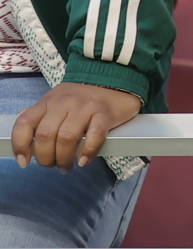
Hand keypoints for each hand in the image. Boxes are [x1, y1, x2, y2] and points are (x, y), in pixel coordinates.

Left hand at [13, 81, 140, 169]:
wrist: (116, 82)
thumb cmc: (83, 96)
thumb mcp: (56, 100)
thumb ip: (41, 113)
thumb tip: (23, 127)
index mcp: (47, 102)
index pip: (24, 122)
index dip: (20, 145)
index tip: (25, 161)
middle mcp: (63, 103)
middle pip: (46, 135)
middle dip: (46, 157)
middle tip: (52, 165)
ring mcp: (85, 107)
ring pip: (67, 137)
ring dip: (64, 158)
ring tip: (67, 166)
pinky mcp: (105, 113)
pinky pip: (94, 135)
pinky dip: (87, 151)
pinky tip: (83, 160)